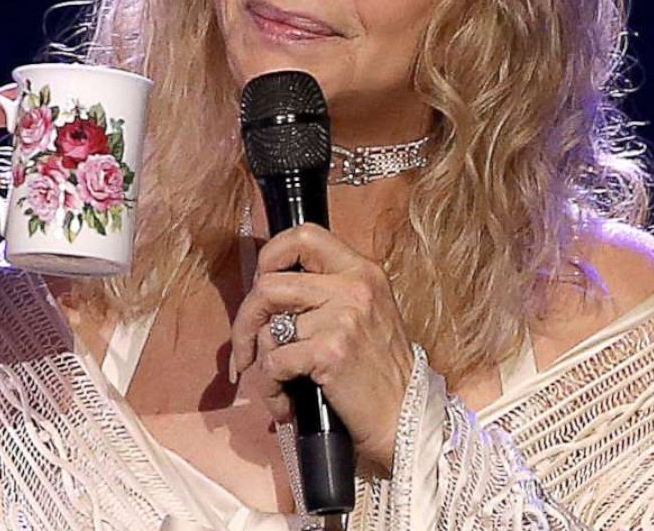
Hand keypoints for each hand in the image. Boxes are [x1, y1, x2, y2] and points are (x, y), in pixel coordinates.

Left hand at [228, 223, 415, 473]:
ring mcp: (343, 318)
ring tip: (278, 387)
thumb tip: (268, 289)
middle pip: (269, 284)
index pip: (304, 235)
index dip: (271, 256)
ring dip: (262, 365)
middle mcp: (354, 286)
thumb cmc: (381, 372)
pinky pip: (275, 362)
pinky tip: (286, 405)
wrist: (408, 417)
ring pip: (268, 330)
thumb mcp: (367, 313)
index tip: (259, 285)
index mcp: (361, 270)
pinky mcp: (331, 351)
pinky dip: (272, 389)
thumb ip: (327, 292)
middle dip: (245, 321)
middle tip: (245, 350)